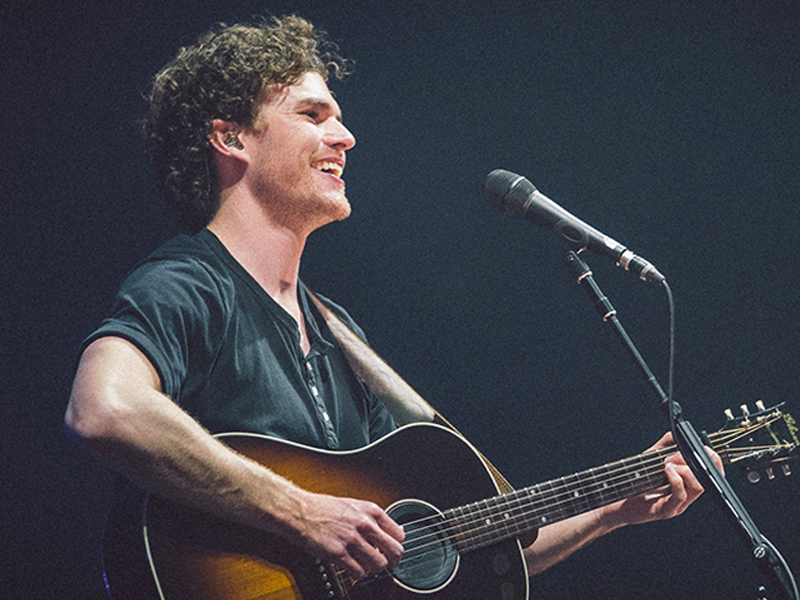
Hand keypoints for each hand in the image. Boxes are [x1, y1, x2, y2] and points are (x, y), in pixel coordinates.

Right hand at [288, 490, 404, 579]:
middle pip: (394, 551)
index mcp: (371, 511)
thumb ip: (373, 518)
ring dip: (374, 569)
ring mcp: (352, 540)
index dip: (396, 545)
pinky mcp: (338, 554)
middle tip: (387, 564)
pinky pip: (359, 572)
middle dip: (392, 561)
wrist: (300, 511)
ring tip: (367, 566)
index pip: (399, 534)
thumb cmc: (324, 508)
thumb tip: (392, 531)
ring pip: (379, 564)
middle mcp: (365, 525)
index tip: (391, 550)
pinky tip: (354, 568)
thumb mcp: (355, 506)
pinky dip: (359, 574)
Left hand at [602, 432, 723, 527]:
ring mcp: (677, 506)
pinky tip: (667, 470)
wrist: (619, 503)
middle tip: (672, 457)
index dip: (715, 463)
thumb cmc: (637, 483)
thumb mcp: (652, 460)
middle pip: (705, 480)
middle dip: (692, 462)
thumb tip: (675, 433)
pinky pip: (680, 495)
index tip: (707, 449)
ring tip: (667, 464)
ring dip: (684, 470)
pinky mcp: (666, 511)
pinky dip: (676, 479)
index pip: (710, 476)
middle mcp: (685, 497)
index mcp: (686, 486)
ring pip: (697, 487)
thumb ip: (664, 446)